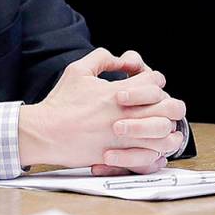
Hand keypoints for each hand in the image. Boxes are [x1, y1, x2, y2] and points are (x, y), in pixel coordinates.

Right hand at [18, 48, 185, 169]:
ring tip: (157, 126)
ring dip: (165, 128)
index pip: (155, 81)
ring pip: (165, 134)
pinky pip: (151, 156)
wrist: (45, 133)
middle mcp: (125, 115)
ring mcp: (124, 138)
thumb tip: (122, 60)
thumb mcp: (78, 70)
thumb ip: (103, 58)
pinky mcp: (120, 156)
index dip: (155, 81)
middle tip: (159, 106)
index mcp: (118, 93)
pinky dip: (156, 151)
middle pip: (168, 107)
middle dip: (168, 104)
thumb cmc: (61, 102)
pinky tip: (150, 146)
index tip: (147, 85)